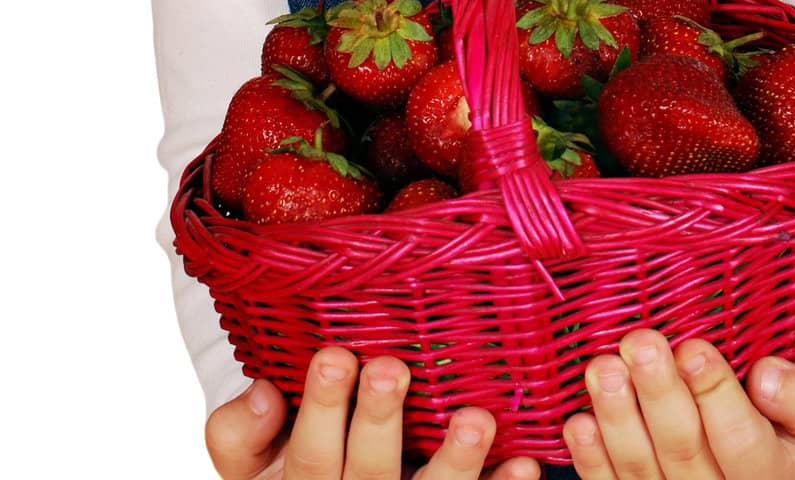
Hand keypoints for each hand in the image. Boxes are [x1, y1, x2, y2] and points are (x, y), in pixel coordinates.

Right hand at [205, 347, 541, 479]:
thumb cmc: (299, 462)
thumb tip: (264, 393)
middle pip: (367, 472)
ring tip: (476, 420)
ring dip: (455, 461)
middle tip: (392, 368)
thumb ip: (240, 431)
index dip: (321, 407)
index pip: (310, 453)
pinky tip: (526, 462)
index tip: (335, 355)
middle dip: (380, 420)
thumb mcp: (251, 459)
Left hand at [561, 330, 794, 479]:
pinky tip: (579, 422)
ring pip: (642, 473)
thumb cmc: (791, 426)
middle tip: (640, 343)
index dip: (716, 396)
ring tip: (603, 369)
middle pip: (686, 454)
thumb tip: (768, 378)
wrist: (771, 464)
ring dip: (617, 419)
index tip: (694, 349)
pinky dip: (592, 460)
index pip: (744, 444)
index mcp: (775, 478)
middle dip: (659, 395)